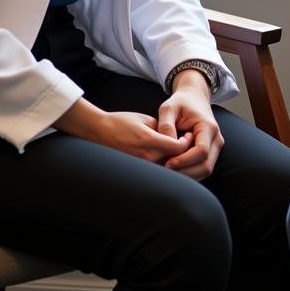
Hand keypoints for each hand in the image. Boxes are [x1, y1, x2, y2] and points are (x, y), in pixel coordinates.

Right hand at [55, 98, 191, 163]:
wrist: (100, 132)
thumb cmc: (122, 122)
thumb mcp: (146, 119)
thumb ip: (163, 128)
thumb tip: (177, 136)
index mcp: (149, 141)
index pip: (177, 147)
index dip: (187, 142)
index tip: (189, 135)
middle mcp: (146, 157)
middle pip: (175, 160)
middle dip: (185, 153)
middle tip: (188, 144)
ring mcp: (141, 166)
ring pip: (168, 169)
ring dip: (177, 161)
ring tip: (180, 151)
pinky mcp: (138, 170)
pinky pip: (157, 171)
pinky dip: (166, 166)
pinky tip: (168, 158)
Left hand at [156, 70, 224, 180]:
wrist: (194, 97)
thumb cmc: (180, 102)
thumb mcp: (168, 108)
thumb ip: (166, 126)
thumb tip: (166, 147)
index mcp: (208, 126)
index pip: (201, 151)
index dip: (184, 161)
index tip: (167, 163)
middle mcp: (216, 138)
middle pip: (206, 166)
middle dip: (185, 172)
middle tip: (165, 172)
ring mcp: (216, 146)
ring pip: (205, 170)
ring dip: (187, 175)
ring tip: (169, 171)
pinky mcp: (211, 152)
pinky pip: (202, 168)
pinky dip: (190, 173)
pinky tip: (175, 169)